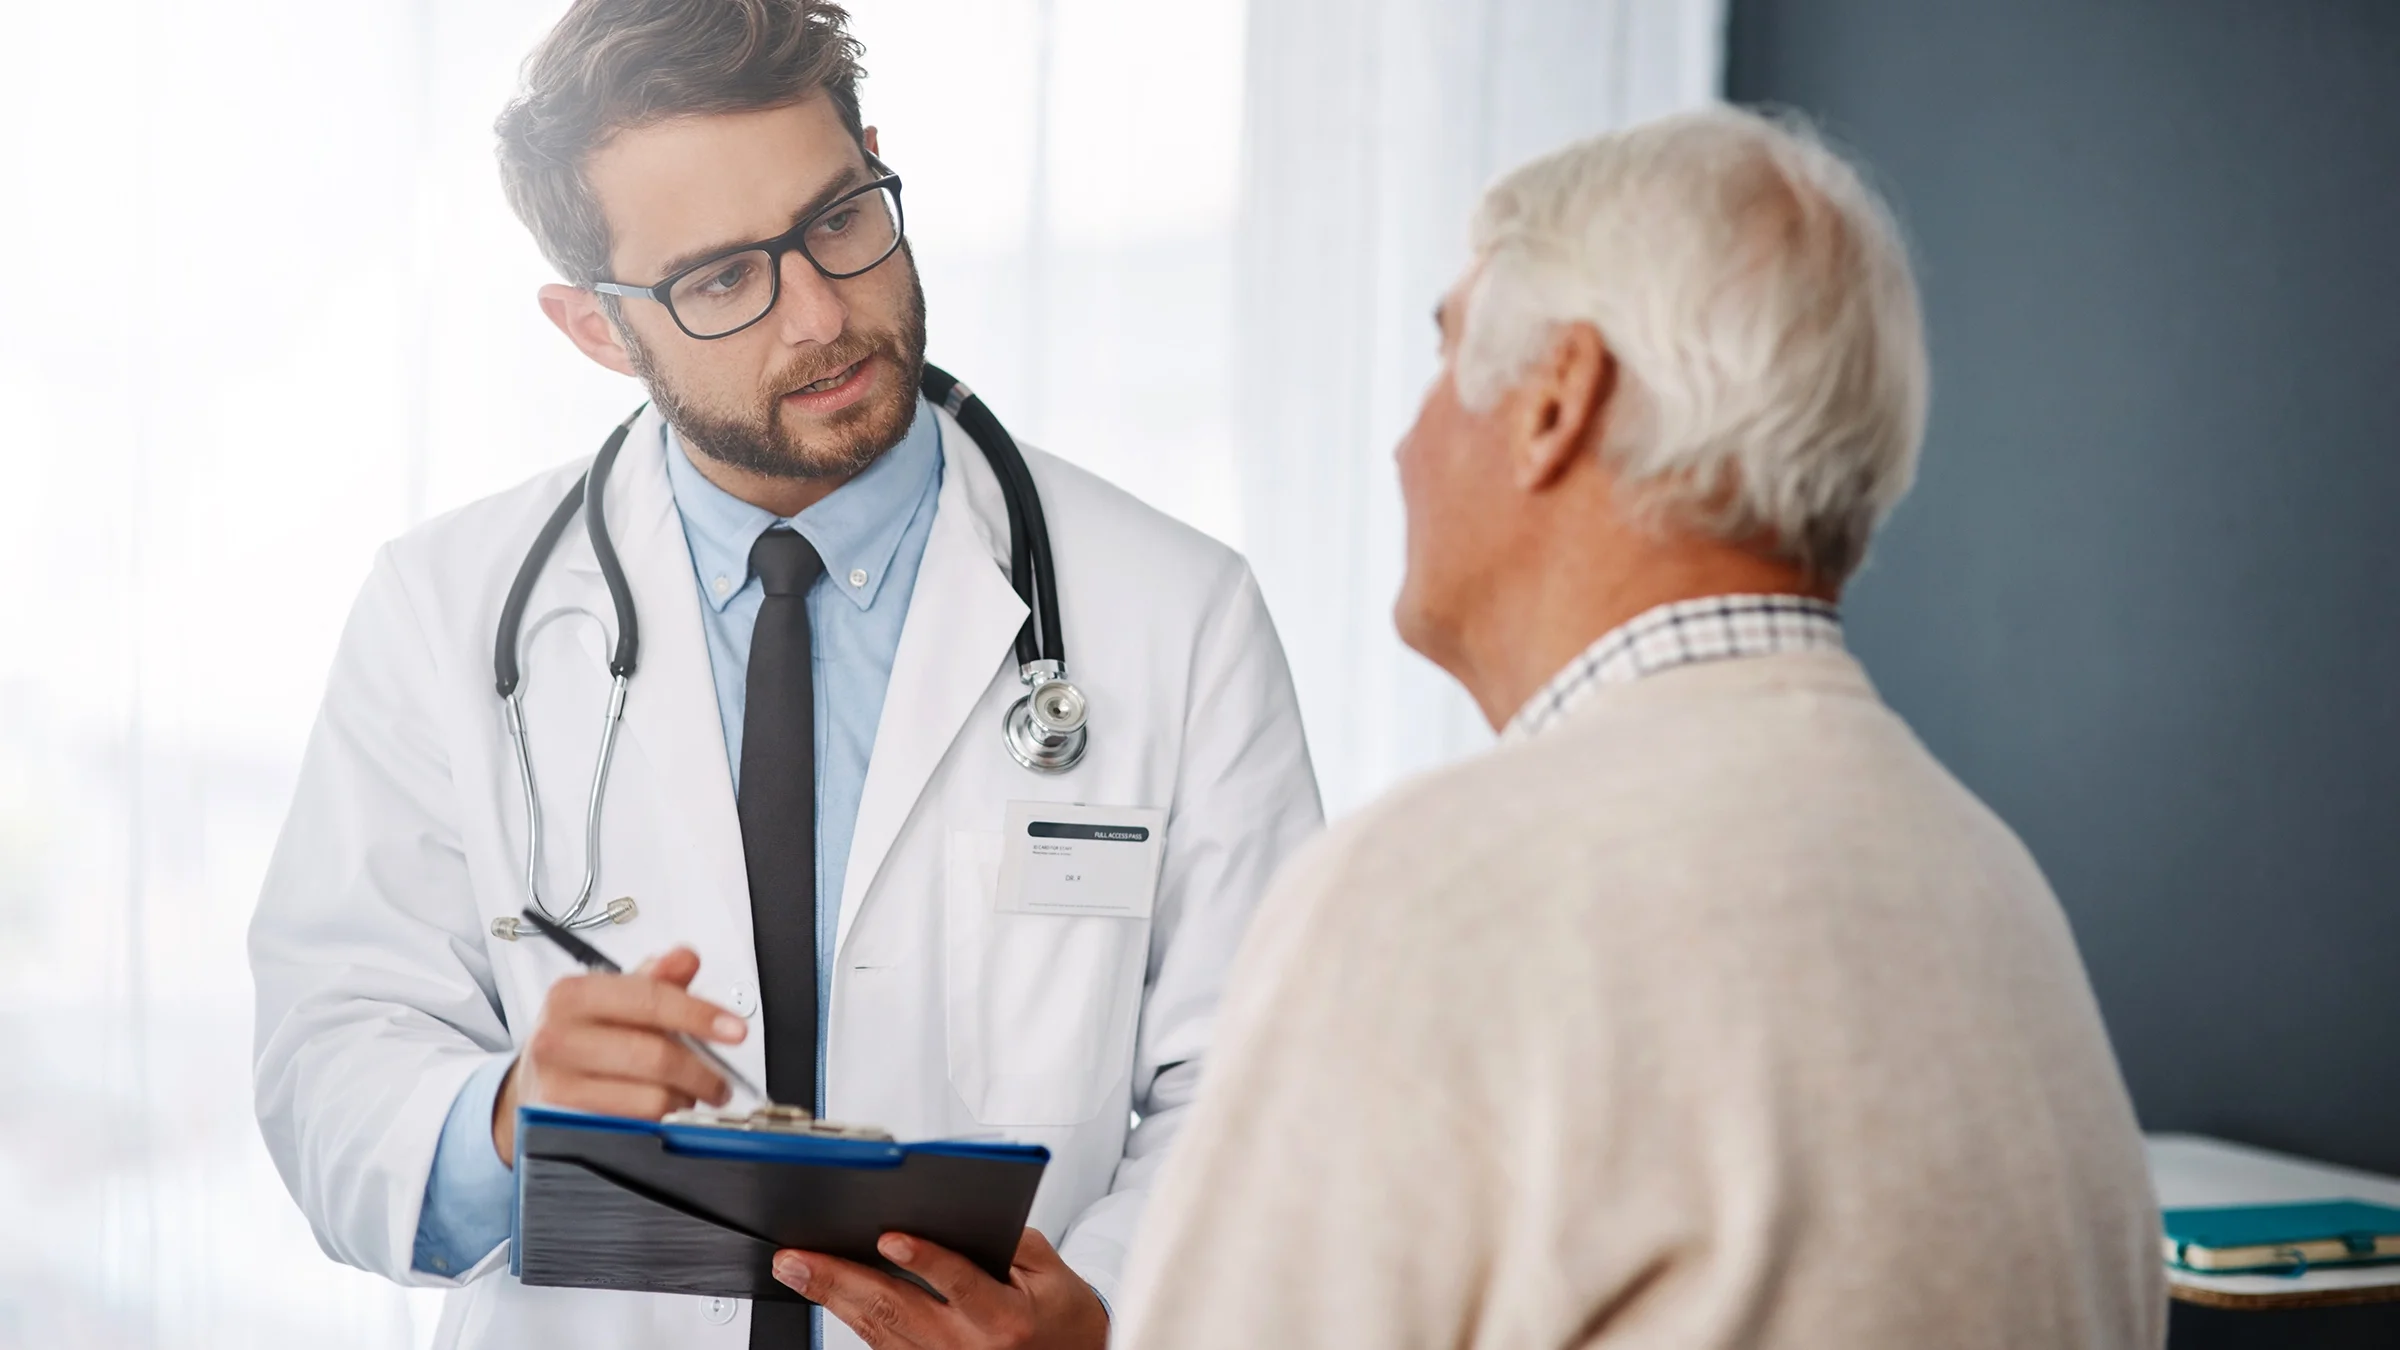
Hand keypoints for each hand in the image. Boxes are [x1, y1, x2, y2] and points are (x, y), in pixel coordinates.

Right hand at [491, 946, 746, 1161]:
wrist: (533, 1084)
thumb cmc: (581, 1039)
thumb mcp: (614, 1001)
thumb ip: (655, 980)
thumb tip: (686, 958)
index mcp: (573, 994)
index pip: (650, 999)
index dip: (699, 1015)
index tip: (735, 1031)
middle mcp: (557, 1037)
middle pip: (655, 1055)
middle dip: (701, 1072)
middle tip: (720, 1082)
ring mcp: (556, 1085)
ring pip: (649, 1098)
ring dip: (682, 1101)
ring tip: (686, 1096)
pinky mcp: (562, 1126)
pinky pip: (633, 1129)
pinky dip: (659, 1124)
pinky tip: (662, 1113)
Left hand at [772, 1226, 1107, 1349]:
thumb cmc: (1062, 1316)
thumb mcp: (1049, 1269)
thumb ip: (1005, 1239)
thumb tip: (953, 1212)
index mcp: (1005, 1319)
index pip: (959, 1284)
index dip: (924, 1260)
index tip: (890, 1237)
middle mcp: (970, 1349)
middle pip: (896, 1312)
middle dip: (840, 1281)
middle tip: (798, 1258)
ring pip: (878, 1333)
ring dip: (833, 1300)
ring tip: (797, 1270)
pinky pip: (884, 1347)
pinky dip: (854, 1319)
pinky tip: (829, 1294)